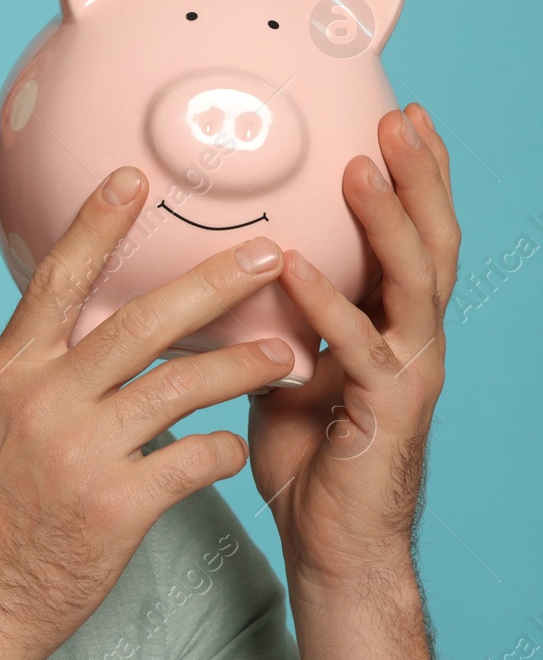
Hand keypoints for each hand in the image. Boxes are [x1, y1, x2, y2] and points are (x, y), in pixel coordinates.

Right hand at [0, 164, 296, 659]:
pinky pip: (194, 462)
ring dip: (244, 365)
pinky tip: (234, 451)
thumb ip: (39, 375)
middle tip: (267, 253)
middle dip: (213, 282)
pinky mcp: (116, 507)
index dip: (97, 226)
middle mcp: (44, 400)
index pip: (56, 281)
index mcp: (10, 372)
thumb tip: (85, 333)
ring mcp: (80, 452)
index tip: (133, 180)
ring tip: (288, 352)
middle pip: (141, 321)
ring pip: (182, 386)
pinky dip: (223, 451)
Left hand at [247, 103, 458, 590]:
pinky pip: (361, 348)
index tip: (397, 115)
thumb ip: (277, 314)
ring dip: (385, 224)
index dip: (410, 177)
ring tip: (360, 169)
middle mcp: (413, 340)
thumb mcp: (289, 364)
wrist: (331, 544)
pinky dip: (330, 303)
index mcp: (393, 323)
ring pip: (411, 284)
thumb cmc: (310, 456)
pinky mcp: (384, 414)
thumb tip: (230, 266)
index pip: (410, 235)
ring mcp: (408, 375)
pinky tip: (298, 265)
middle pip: (430, 242)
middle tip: (400, 116)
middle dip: (418, 176)